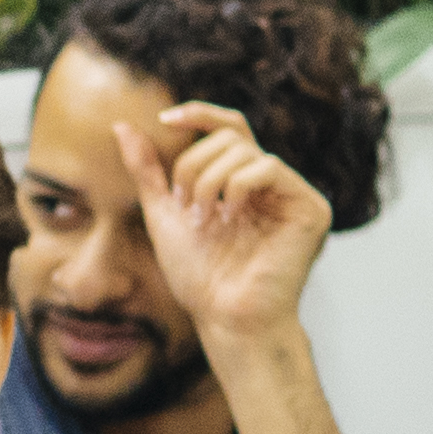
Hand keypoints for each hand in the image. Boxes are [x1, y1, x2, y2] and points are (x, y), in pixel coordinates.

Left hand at [134, 99, 333, 356]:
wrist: (225, 318)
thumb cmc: (199, 277)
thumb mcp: (163, 215)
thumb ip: (147, 172)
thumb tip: (122, 126)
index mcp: (242, 182)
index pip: (228, 129)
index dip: (199, 115)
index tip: (165, 119)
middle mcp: (271, 184)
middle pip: (230, 136)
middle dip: (194, 165)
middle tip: (185, 205)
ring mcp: (293, 194)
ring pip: (246, 150)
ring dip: (210, 180)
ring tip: (204, 219)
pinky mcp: (310, 208)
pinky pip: (269, 168)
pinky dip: (237, 186)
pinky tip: (229, 217)